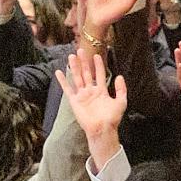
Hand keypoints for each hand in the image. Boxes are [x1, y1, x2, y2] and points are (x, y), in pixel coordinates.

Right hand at [60, 44, 126, 162]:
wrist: (102, 129)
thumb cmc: (112, 118)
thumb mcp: (121, 102)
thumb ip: (121, 89)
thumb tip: (119, 76)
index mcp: (101, 91)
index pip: (100, 74)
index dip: (98, 65)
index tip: (97, 55)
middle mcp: (91, 91)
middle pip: (86, 73)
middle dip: (84, 62)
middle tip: (81, 50)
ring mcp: (82, 96)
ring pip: (77, 78)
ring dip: (74, 67)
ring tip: (71, 56)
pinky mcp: (74, 101)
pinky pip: (68, 89)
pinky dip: (63, 81)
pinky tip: (59, 72)